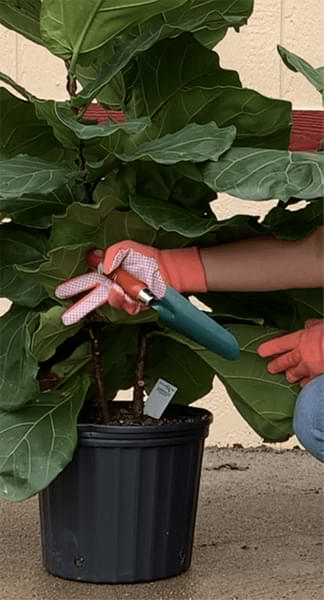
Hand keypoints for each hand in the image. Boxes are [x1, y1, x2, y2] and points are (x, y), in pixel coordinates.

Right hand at [55, 241, 206, 323]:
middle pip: (93, 299)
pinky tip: (133, 295)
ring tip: (119, 290)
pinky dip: (129, 302)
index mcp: (107, 273)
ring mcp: (124, 297)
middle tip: (70, 313)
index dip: (74, 287)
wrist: (168, 270)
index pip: (86, 281)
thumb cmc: (147, 257)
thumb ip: (112, 252)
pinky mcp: (135, 305)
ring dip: (114, 298)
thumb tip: (101, 263)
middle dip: (81, 306)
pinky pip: (128, 308)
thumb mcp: (126, 247)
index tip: (61, 292)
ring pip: (111, 303)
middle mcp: (113, 286)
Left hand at [257, 320, 323, 385]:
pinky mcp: (317, 378)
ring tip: (289, 377)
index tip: (261, 351)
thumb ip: (314, 325)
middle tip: (270, 368)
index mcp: (301, 339)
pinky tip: (305, 385)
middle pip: (284, 362)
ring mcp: (309, 368)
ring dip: (291, 376)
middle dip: (276, 365)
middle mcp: (302, 355)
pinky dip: (306, 384)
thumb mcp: (322, 324)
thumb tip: (309, 324)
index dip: (269, 348)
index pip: (280, 344)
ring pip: (294, 375)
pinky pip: (308, 383)